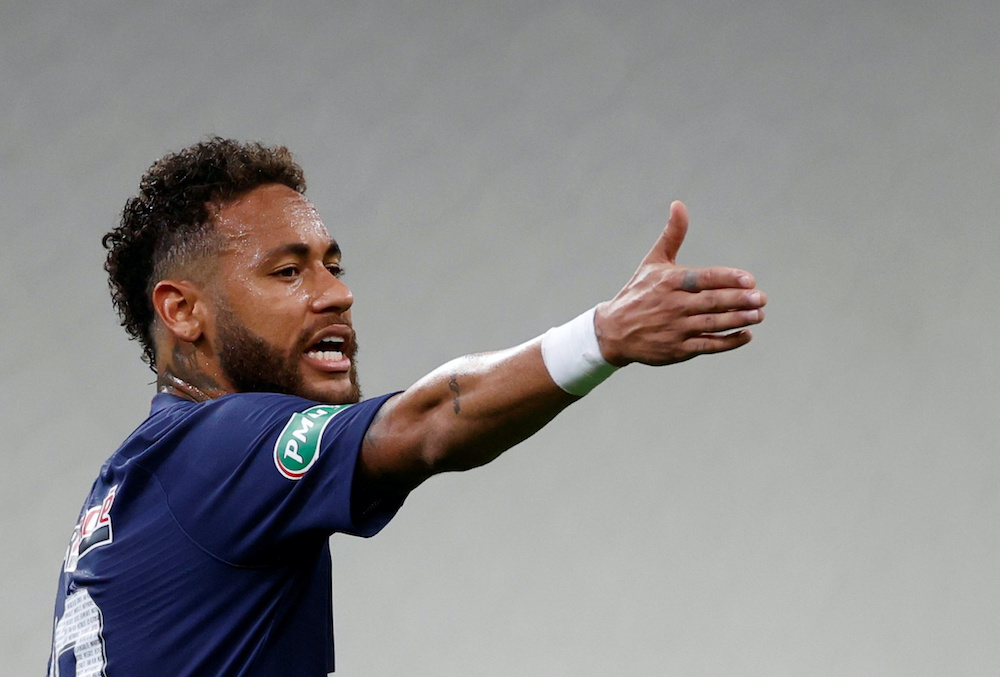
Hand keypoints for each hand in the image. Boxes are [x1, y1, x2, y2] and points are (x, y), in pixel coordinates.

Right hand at [594, 201, 766, 366]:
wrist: (613, 332)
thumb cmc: (638, 292)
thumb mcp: (652, 262)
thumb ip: (672, 235)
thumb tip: (679, 205)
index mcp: (669, 282)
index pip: (703, 278)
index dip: (728, 279)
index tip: (749, 279)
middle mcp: (673, 305)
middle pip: (712, 302)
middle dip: (739, 300)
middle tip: (761, 298)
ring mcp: (675, 329)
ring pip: (713, 324)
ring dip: (738, 320)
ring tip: (758, 315)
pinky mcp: (677, 350)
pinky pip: (708, 346)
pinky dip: (728, 342)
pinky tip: (745, 335)